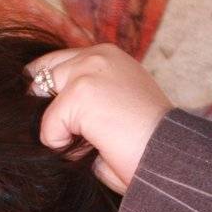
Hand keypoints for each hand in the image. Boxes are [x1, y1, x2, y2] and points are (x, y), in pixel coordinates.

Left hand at [23, 44, 172, 195]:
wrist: (169, 156)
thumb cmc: (147, 145)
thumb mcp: (116, 107)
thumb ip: (87, 100)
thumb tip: (45, 113)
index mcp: (109, 56)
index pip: (58, 62)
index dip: (50, 90)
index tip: (57, 115)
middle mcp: (98, 55)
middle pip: (42, 74)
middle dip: (47, 109)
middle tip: (70, 135)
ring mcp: (88, 71)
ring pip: (44, 102)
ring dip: (60, 129)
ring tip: (93, 143)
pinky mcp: (80, 93)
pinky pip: (49, 130)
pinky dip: (64, 148)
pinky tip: (95, 149)